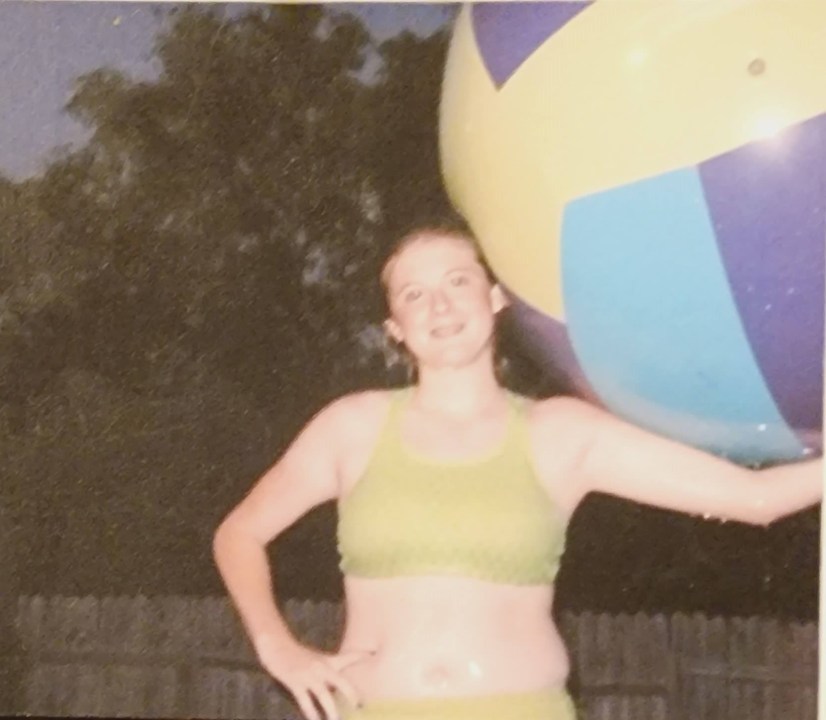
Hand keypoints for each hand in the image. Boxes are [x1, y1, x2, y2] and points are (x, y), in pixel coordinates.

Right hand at [255, 636, 370, 719]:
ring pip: (324, 695)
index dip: (363, 658)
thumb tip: (340, 684)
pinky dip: (311, 713)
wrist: (277, 646)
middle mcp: (321, 668)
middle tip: (359, 708)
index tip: (376, 659)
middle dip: (351, 695)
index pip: (350, 657)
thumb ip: (329, 669)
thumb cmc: (298, 655)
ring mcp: (308, 676)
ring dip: (331, 710)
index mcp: (328, 661)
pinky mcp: (295, 683)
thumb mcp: (317, 658)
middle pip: (341, 682)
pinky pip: (305, 701)